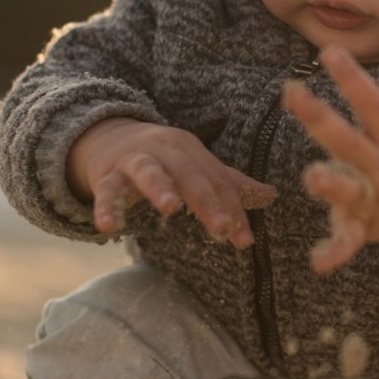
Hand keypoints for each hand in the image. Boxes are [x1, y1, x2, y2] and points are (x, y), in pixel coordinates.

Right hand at [67, 118, 275, 245]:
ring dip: (160, 187)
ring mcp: (135, 161)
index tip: (245, 240)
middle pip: (190, 174)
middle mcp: (166, 152)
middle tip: (222, 228)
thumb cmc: (163, 159)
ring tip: (171, 208)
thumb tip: (271, 196)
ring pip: (148, 172)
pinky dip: (107, 207)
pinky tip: (109, 227)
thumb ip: (229, 184)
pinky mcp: (107, 175)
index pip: (217, 181)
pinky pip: (107, 191)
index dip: (233, 209)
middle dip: (207, 201)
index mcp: (191, 151)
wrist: (110, 137)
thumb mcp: (196, 167)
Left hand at [282, 42, 378, 272]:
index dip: (352, 80)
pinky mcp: (365, 228)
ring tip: (312, 177)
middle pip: (349, 142)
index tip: (329, 53)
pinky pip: (349, 242)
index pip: (373, 105)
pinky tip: (317, 262)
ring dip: (332, 186)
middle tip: (292, 94)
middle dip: (321, 119)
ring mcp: (373, 200)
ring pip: (349, 192)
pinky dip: (335, 252)